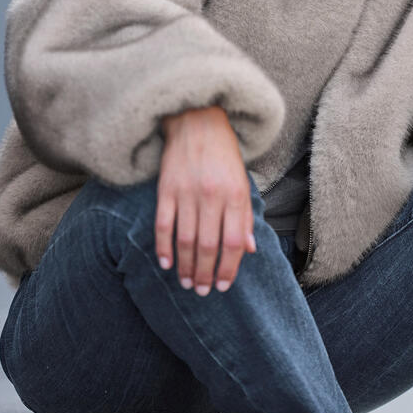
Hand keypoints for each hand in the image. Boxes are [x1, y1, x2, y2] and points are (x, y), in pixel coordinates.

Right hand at [155, 106, 256, 295]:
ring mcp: (187, 192)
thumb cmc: (224, 154)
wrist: (197, 120)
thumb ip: (245, 216)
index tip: (224, 286)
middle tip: (202, 291)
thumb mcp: (243, 181)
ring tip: (186, 282)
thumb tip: (250, 250)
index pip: (233, 242)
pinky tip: (165, 263)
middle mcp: (211, 195)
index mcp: (234, 194)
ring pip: (185, 240)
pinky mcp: (166, 189)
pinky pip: (163, 225)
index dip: (229, 268)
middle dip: (205, 274)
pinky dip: (163, 247)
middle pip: (208, 246)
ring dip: (185, 266)